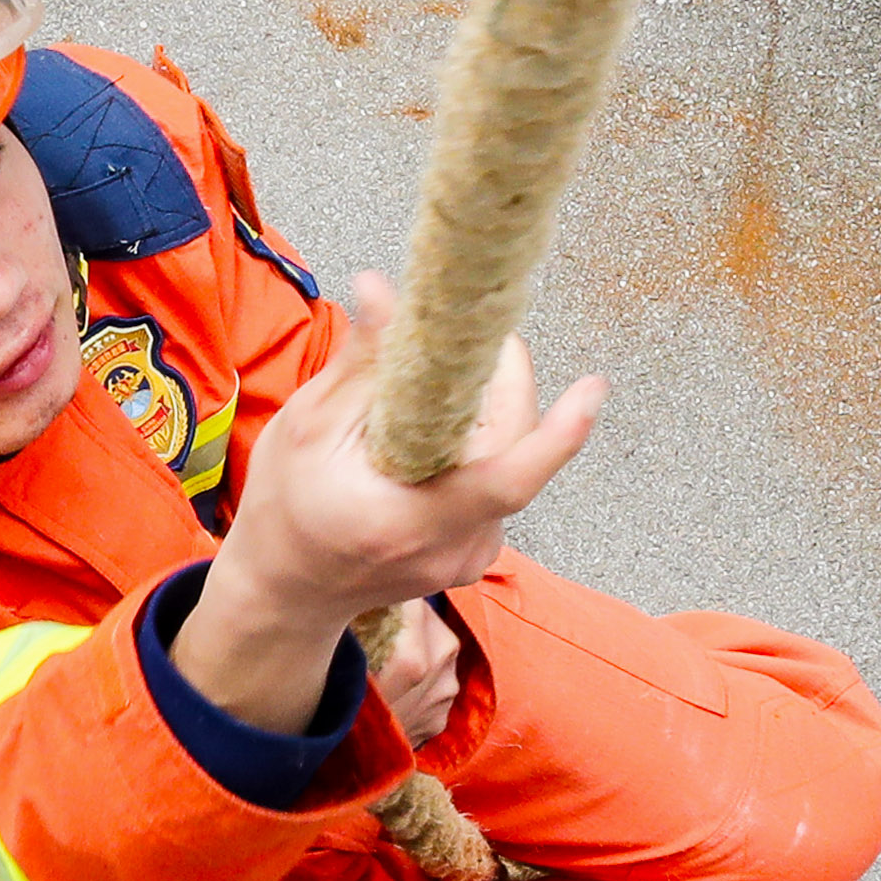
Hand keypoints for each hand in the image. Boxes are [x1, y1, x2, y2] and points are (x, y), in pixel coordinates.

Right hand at [172, 275, 603, 730]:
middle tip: (478, 334)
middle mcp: (453, 548)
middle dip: (505, 382)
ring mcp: (469, 558)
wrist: (287, 590)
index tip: (594, 388)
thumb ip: (358, 365)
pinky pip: (498, 483)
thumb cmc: (286, 509)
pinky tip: (441, 426)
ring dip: (489, 413)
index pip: (508, 478)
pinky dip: (481, 444)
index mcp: (409, 521)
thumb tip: (383, 290)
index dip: (559, 433)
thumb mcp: (306, 429)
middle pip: (513, 451)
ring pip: (508, 463)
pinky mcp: (475, 554)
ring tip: (447, 380)